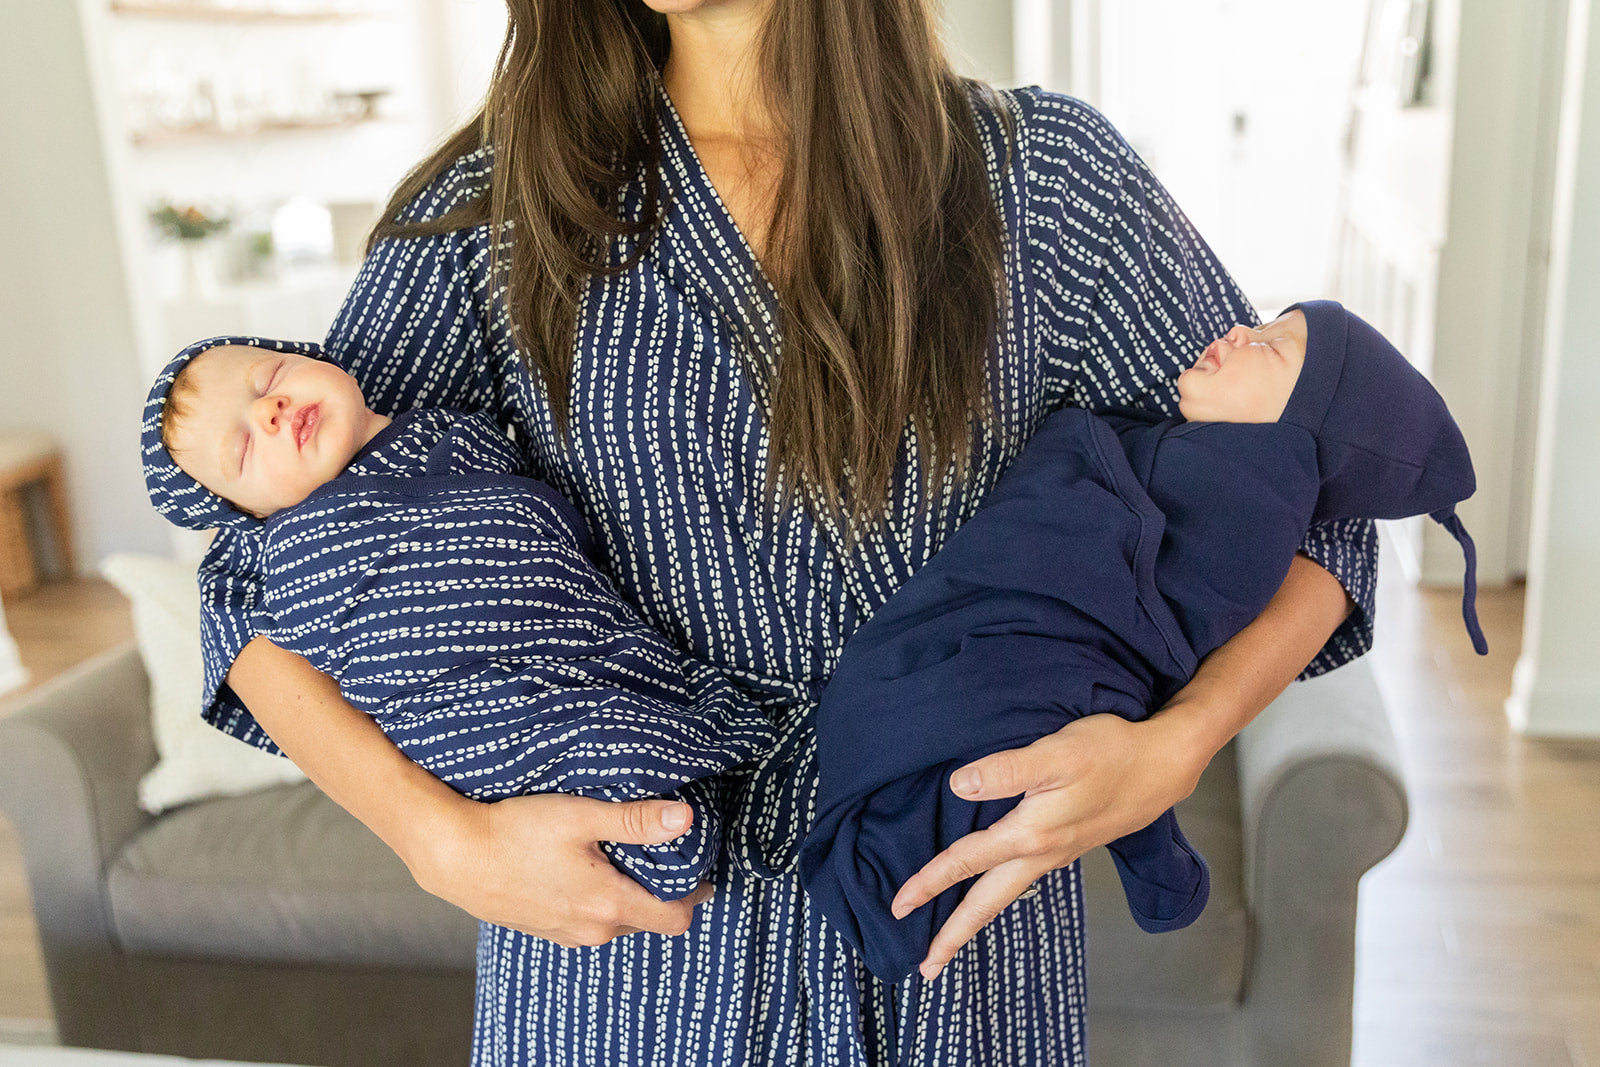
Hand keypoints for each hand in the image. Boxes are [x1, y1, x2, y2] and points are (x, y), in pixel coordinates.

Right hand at [412, 792, 713, 947]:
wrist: (455, 856)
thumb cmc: (516, 832)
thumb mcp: (581, 816)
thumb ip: (636, 820)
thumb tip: (686, 817)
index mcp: (609, 905)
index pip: (676, 917)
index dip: (694, 892)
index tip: (698, 864)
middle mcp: (593, 930)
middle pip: (650, 919)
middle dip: (663, 891)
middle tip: (665, 852)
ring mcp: (568, 934)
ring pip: (620, 921)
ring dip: (630, 896)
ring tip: (627, 857)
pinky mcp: (548, 929)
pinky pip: (591, 921)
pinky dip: (602, 901)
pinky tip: (589, 870)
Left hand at [889, 710, 1209, 979]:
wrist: (1163, 766)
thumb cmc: (1109, 753)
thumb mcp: (1056, 753)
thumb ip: (1006, 771)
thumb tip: (958, 784)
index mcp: (1030, 835)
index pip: (965, 862)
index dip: (928, 881)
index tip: (898, 905)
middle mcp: (1042, 854)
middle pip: (987, 903)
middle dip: (954, 935)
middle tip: (926, 968)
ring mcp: (1057, 853)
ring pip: (1006, 895)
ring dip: (976, 917)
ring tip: (951, 939)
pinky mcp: (1070, 844)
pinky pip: (1024, 880)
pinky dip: (1001, 894)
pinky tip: (996, 888)